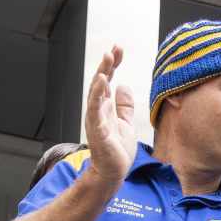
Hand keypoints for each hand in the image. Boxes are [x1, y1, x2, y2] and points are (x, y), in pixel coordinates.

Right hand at [83, 45, 137, 187]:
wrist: (112, 172)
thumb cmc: (116, 150)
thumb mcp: (125, 123)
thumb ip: (123, 106)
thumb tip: (123, 87)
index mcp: (104, 107)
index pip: (107, 80)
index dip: (113, 64)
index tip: (119, 49)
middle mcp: (98, 110)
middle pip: (100, 81)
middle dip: (107, 64)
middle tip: (115, 49)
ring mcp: (96, 119)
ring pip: (96, 92)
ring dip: (102, 74)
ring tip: (108, 58)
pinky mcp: (97, 130)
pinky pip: (95, 109)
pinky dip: (97, 95)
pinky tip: (103, 82)